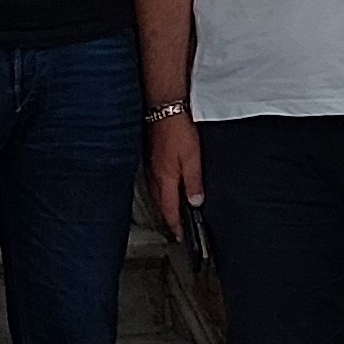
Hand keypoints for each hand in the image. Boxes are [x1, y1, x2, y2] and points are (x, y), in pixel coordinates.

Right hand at [145, 111, 201, 229]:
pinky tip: (164, 188)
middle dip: (168, 218)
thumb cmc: (177, 130)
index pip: (169, 209)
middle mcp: (154, 176)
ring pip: (155, 194)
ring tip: (171, 212)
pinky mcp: (149, 158)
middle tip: (176, 228)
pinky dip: (160, 191)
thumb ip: (193, 182)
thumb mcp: (192, 158)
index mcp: (165, 179)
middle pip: (160, 204)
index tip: (180, 235)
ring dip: (163, 205)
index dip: (175, 225)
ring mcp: (150, 167)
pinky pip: (153, 182)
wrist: (163, 109)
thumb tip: (195, 202)